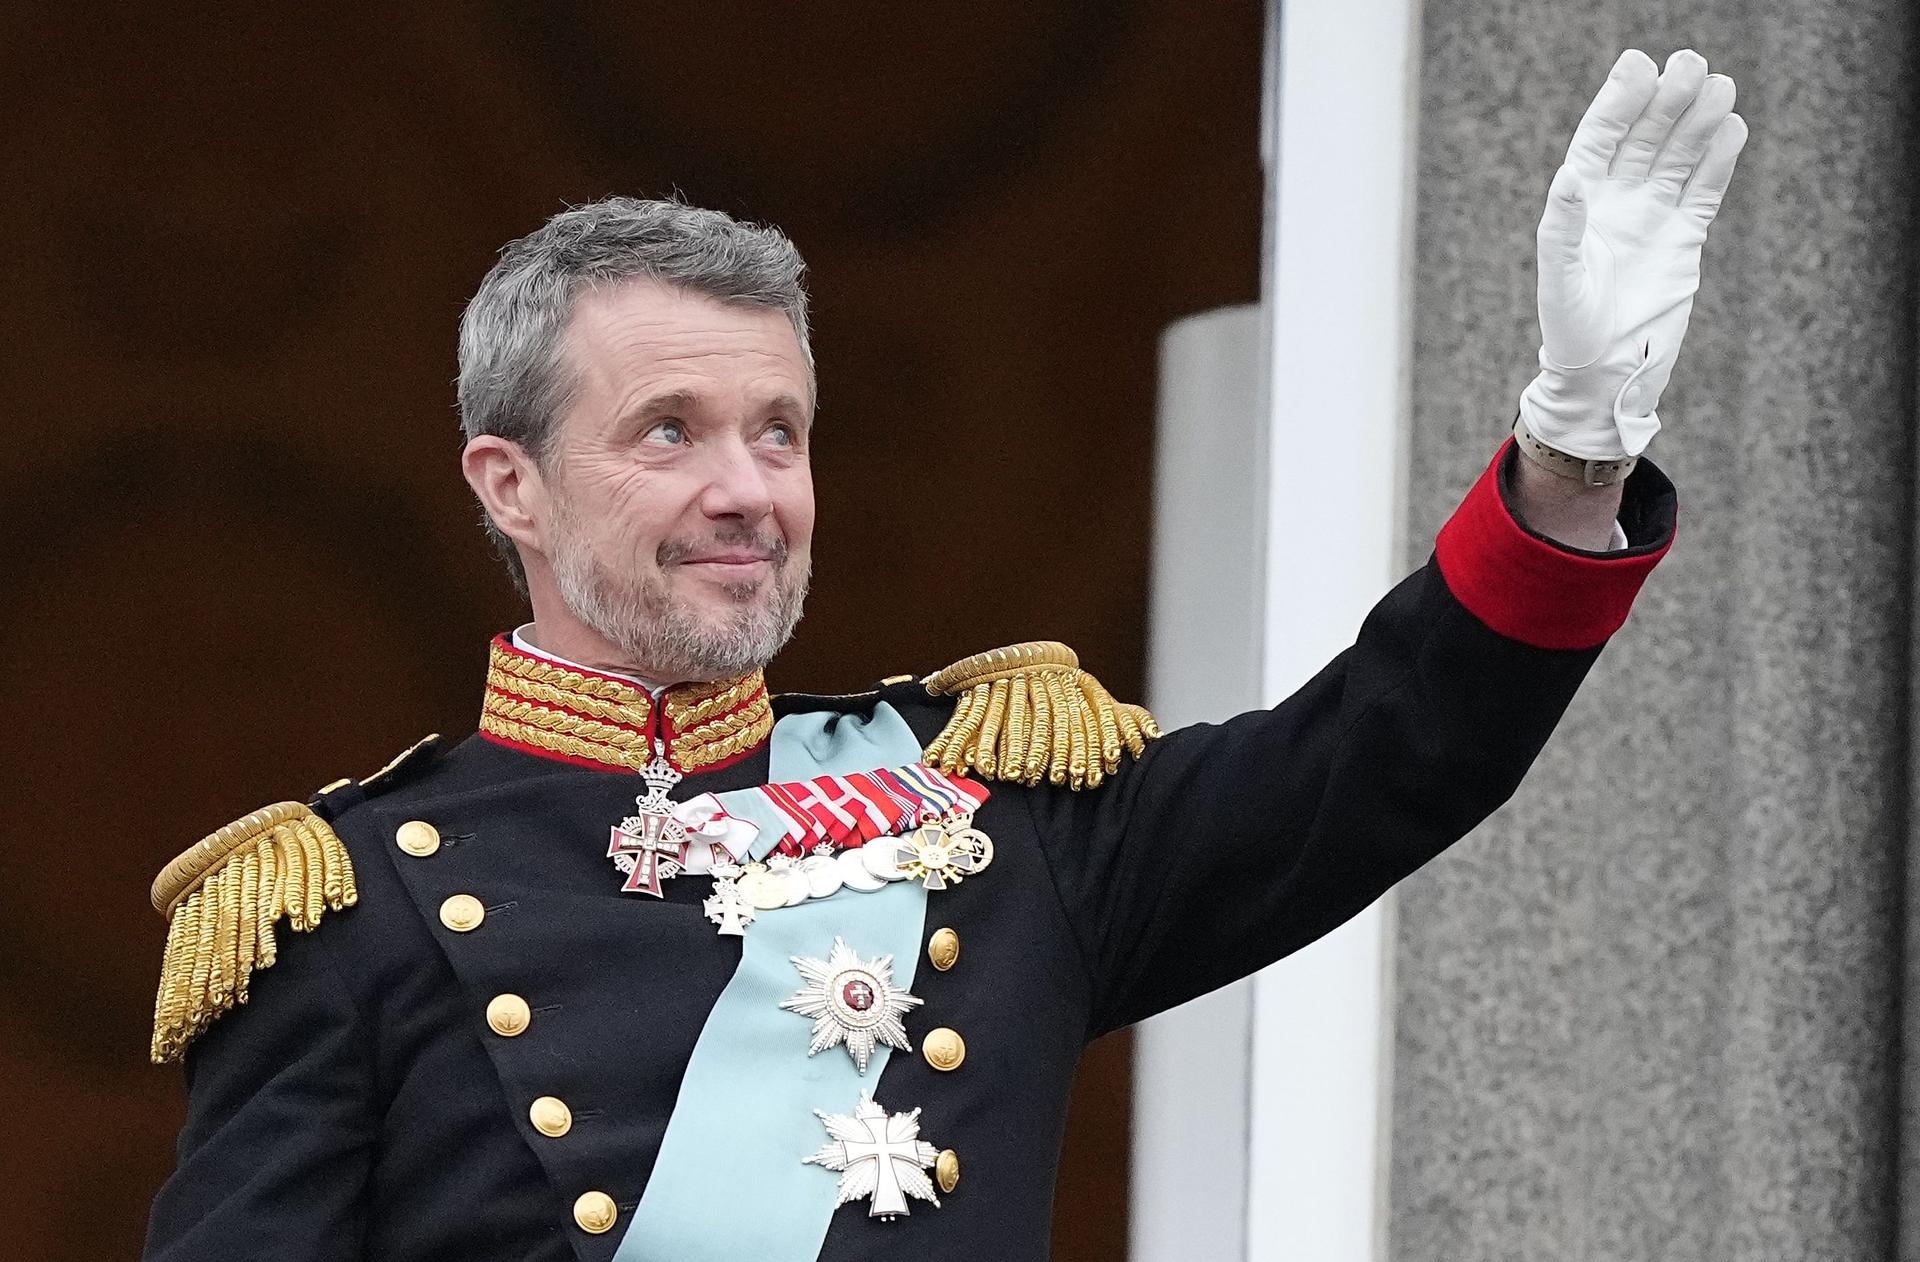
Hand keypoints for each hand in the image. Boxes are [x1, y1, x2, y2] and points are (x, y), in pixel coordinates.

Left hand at [1518, 48, 1747, 460]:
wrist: (1605, 372)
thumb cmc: (1570, 328)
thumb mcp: (1560, 279)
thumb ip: (1563, 226)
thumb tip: (1569, 175)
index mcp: (1581, 202)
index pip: (1600, 139)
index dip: (1618, 101)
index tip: (1638, 65)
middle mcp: (1617, 201)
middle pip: (1644, 136)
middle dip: (1666, 100)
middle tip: (1690, 64)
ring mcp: (1652, 216)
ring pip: (1678, 155)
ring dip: (1697, 121)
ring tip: (1720, 87)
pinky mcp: (1684, 237)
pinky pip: (1704, 190)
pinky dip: (1718, 162)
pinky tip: (1733, 130)